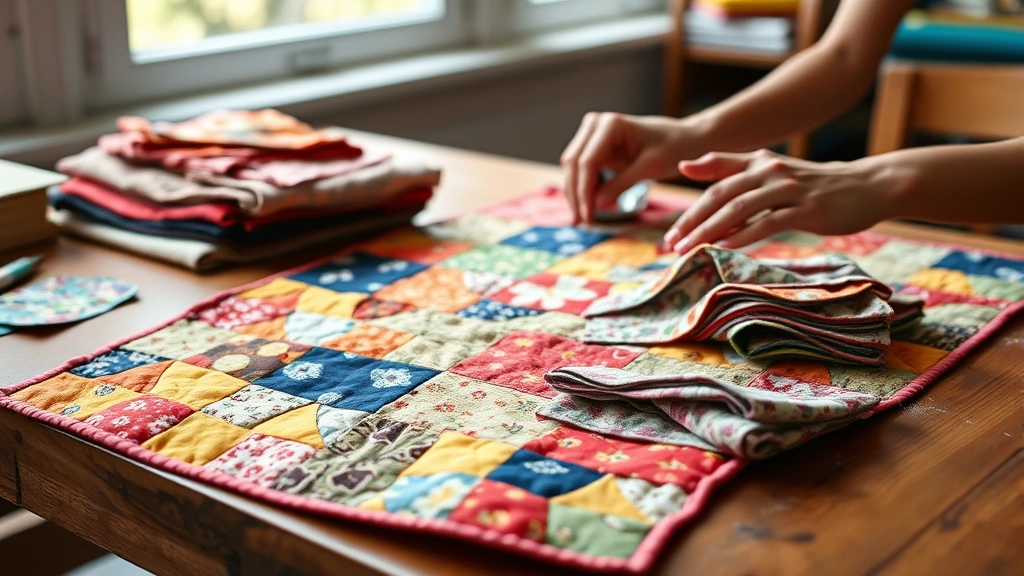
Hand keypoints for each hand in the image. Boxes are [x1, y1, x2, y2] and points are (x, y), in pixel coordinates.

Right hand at [560, 112, 704, 223]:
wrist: (685, 139)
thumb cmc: (674, 148)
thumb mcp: (651, 167)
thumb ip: (622, 183)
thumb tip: (595, 204)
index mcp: (611, 125)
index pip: (587, 162)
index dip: (584, 191)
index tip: (587, 217)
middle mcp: (596, 124)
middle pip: (574, 164)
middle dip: (576, 195)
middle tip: (580, 223)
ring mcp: (593, 134)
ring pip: (572, 168)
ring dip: (576, 194)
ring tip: (582, 220)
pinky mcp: (595, 147)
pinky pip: (581, 170)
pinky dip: (584, 189)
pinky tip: (589, 207)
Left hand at [664, 149, 897, 252]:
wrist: (867, 186)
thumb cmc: (814, 184)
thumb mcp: (772, 172)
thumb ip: (731, 169)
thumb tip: (686, 167)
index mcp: (759, 162)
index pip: (715, 180)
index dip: (689, 205)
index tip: (671, 232)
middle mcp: (770, 171)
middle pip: (721, 195)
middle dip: (693, 221)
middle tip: (672, 245)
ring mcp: (788, 189)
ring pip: (739, 208)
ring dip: (711, 230)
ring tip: (691, 249)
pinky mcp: (806, 209)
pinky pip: (768, 222)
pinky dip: (744, 235)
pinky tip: (725, 248)